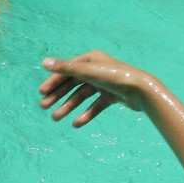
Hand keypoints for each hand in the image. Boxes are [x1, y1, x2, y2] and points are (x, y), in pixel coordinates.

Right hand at [39, 50, 156, 126]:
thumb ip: (65, 68)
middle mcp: (96, 69)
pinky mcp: (112, 96)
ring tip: (56, 118)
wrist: (141, 90)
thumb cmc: (114, 77)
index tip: (42, 93)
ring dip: (68, 107)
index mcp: (90, 59)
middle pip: (72, 83)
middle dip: (58, 95)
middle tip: (44, 107)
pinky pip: (95, 106)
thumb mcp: (88, 72)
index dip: (53, 82)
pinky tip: (77, 124)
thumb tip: (43, 62)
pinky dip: (86, 114)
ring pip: (82, 96)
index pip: (67, 70)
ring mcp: (104, 83)